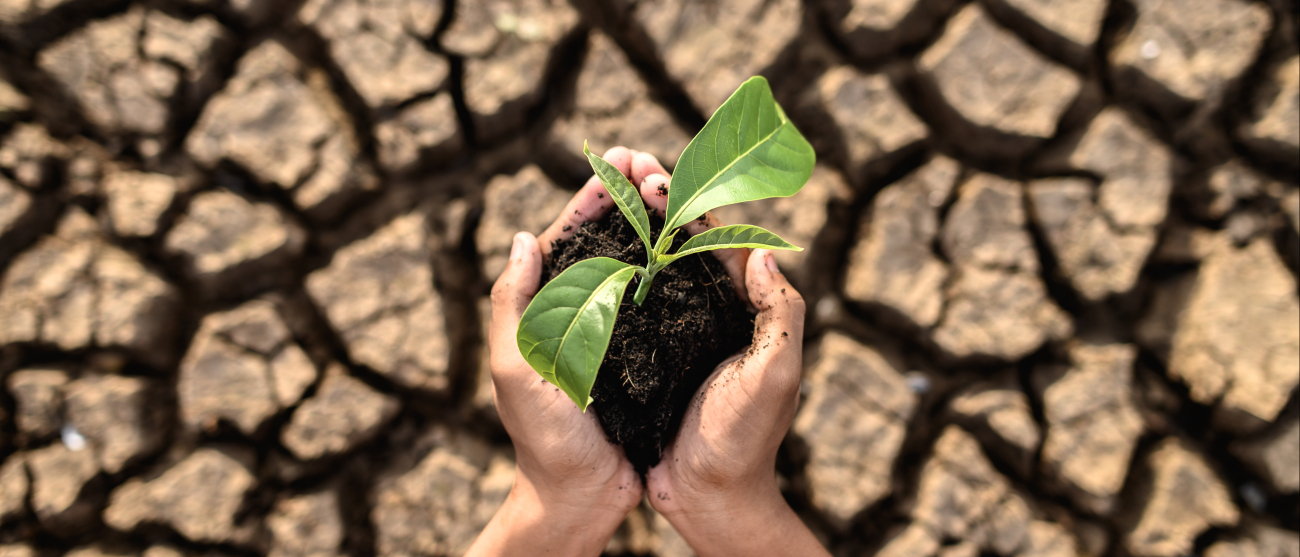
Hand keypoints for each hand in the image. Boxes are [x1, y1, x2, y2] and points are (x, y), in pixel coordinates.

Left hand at [468, 147, 643, 556]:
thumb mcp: (516, 369)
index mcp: (545, 309)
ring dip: (654, 223)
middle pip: (605, 241)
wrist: (582, 496)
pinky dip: (676, 267)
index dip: (591, 197)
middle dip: (627, 196)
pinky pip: (662, 300)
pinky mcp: (646, 352)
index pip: (566, 238)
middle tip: (654, 161)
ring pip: (636, 262)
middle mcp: (580, 313)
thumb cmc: (544, 439)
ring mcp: (615, 331)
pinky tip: (697, 246)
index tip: (617, 161)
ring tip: (677, 188)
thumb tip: (522, 238)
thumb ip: (512, 305)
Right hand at [634, 152, 827, 555]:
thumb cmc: (745, 439)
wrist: (707, 497)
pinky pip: (630, 304)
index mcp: (745, 309)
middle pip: (682, 242)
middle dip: (655, 200)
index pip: (717, 240)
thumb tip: (764, 251)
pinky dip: (613, 272)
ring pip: (653, 266)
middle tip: (624, 164)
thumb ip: (781, 314)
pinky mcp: (649, 356)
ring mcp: (678, 332)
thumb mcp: (776, 374)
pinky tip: (587, 252)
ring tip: (604, 191)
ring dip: (632, 226)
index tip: (654, 173)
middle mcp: (712, 313)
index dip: (688, 203)